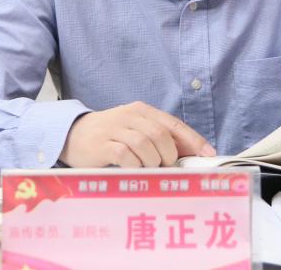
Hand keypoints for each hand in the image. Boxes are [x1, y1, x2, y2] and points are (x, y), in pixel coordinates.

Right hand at [60, 101, 215, 167]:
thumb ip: (159, 138)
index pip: (173, 124)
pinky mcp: (102, 144)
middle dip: (170, 155)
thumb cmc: (110, 136)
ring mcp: (115, 128)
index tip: (208, 154)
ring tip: (148, 169)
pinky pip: (126, 155)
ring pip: (146, 145)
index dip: (193, 140)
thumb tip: (190, 154)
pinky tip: (133, 170)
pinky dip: (135, 166)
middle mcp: (130, 115)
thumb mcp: (135, 130)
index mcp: (142, 110)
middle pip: (161, 135)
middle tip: (167, 167)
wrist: (72, 134)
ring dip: (153, 162)